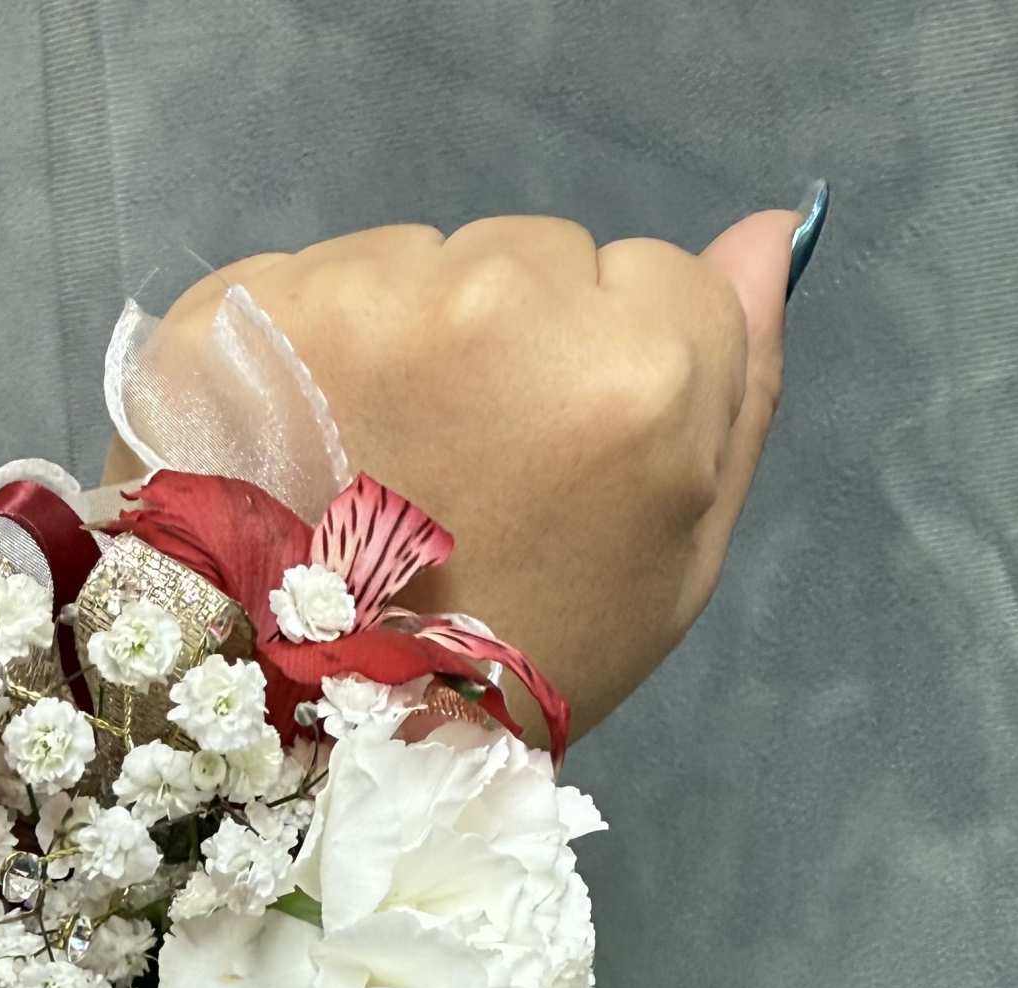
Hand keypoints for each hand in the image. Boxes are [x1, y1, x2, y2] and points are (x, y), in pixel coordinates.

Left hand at [109, 206, 810, 738]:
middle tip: (462, 476)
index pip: (660, 278)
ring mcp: (366, 298)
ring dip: (413, 340)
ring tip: (380, 466)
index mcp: (636, 367)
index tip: (561, 460)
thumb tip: (765, 232)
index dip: (612, 372)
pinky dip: (316, 347)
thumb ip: (741, 385)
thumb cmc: (526, 656)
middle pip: (540, 260)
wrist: (324, 724)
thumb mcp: (676, 559)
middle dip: (515, 346)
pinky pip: (319, 276)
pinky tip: (308, 442)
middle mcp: (503, 301)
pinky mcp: (252, 309)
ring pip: (427, 259)